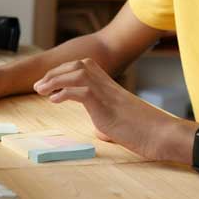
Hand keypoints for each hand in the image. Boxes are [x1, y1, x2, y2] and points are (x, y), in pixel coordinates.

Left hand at [33, 58, 182, 159]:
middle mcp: (107, 84)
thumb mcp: (120, 124)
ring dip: (55, 80)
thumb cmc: (144, 131)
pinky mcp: (105, 104)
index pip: (83, 67)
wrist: (160, 133)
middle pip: (77, 66)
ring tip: (40, 90)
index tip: (49, 81)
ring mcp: (106, 92)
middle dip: (55, 72)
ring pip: (77, 74)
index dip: (64, 71)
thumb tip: (101, 130)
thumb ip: (108, 122)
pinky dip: (64, 93)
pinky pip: (81, 91)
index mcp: (109, 86)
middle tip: (38, 85)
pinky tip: (54, 100)